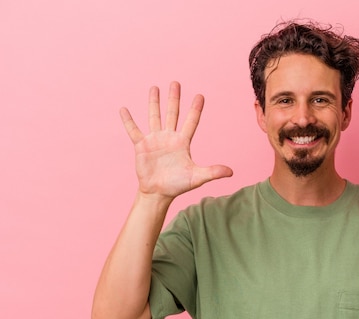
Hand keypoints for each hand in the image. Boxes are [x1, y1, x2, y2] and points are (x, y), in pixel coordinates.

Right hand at [120, 81, 232, 199]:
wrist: (158, 193)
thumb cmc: (178, 185)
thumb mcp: (197, 178)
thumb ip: (213, 172)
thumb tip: (231, 172)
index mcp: (182, 142)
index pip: (191, 122)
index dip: (195, 109)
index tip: (200, 95)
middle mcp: (169, 137)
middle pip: (172, 113)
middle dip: (174, 98)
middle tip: (176, 83)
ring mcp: (155, 140)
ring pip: (154, 116)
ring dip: (154, 102)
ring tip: (154, 88)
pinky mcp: (141, 145)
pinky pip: (133, 130)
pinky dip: (128, 121)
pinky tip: (123, 109)